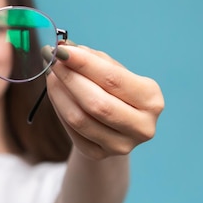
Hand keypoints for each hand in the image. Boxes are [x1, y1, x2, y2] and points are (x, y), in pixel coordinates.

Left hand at [45, 43, 163, 159]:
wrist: (115, 125)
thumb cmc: (114, 90)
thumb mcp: (111, 70)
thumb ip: (91, 59)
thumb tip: (64, 48)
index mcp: (151, 99)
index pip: (113, 79)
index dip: (84, 64)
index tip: (61, 50)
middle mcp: (142, 126)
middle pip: (96, 103)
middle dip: (69, 79)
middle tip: (52, 61)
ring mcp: (121, 145)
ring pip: (80, 119)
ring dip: (59, 93)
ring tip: (51, 75)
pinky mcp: (99, 154)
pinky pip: (71, 130)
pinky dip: (59, 108)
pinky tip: (56, 94)